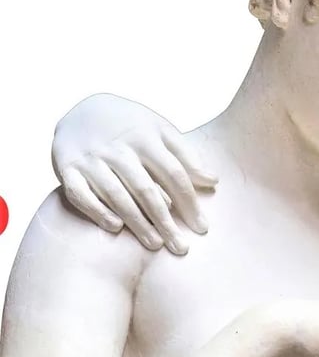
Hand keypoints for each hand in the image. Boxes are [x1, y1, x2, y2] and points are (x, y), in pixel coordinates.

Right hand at [52, 94, 216, 254]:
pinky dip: (97, 211)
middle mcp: (118, 148)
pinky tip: (116, 228)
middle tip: (181, 248)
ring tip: (156, 244)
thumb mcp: (161, 130)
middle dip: (166, 221)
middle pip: (147, 189)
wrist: (83, 108)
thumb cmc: (132, 127)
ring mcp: (91, 158)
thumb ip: (187, 156)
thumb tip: (213, 181)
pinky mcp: (66, 168)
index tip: (202, 227)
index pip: (174, 174)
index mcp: (146, 137)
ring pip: (116, 195)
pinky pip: (80, 194)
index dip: (189, 202)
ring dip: (137, 222)